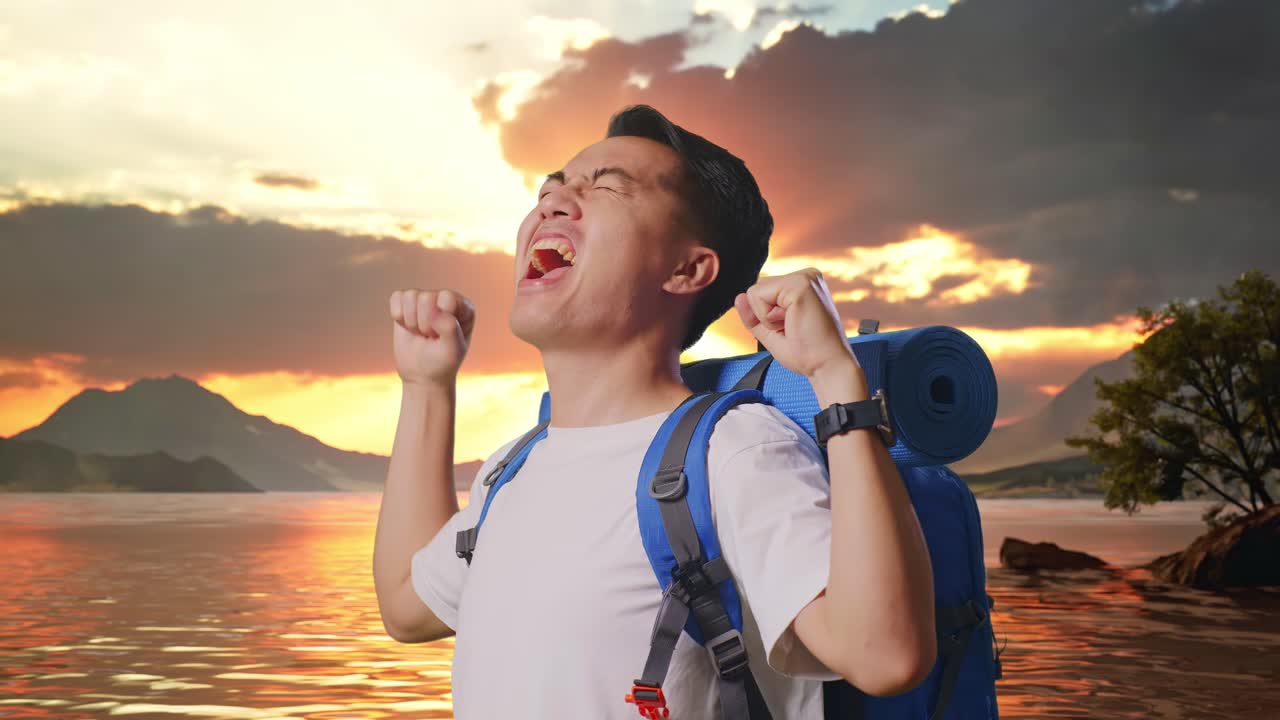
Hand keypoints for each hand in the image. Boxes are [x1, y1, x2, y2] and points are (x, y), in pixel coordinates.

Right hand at [389, 289, 475, 385]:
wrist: (423, 374)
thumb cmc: (443, 362)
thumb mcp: (453, 350)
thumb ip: (449, 327)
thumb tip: (433, 309)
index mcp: (464, 306)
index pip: (446, 298)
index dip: (439, 321)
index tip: (442, 337)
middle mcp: (446, 298)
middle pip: (426, 297)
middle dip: (424, 323)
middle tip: (430, 337)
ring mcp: (426, 299)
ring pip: (410, 296)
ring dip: (411, 321)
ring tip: (421, 333)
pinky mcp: (407, 303)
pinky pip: (396, 297)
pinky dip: (398, 316)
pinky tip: (408, 327)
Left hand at [734, 268, 858, 380]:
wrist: (827, 366)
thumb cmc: (808, 353)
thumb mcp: (772, 332)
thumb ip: (754, 314)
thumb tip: (739, 297)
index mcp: (803, 284)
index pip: (763, 291)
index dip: (766, 316)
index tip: (792, 328)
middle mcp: (806, 276)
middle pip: (757, 289)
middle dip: (765, 315)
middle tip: (793, 328)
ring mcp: (804, 277)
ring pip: (755, 292)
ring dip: (767, 317)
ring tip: (793, 325)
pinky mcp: (799, 284)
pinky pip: (758, 296)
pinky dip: (768, 317)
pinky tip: (792, 323)